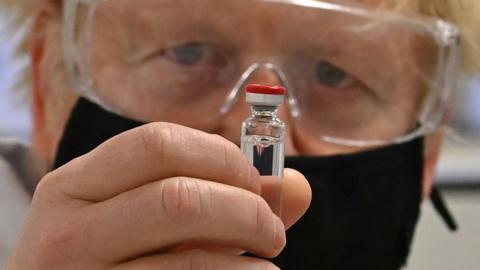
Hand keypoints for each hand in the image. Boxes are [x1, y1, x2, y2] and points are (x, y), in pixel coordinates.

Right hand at [7, 123, 310, 269]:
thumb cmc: (106, 258)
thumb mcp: (141, 220)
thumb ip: (215, 199)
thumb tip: (296, 186)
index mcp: (74, 186)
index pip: (158, 143)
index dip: (221, 157)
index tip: (253, 182)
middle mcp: (66, 230)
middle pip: (177, 197)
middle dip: (244, 208)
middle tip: (271, 229)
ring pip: (189, 258)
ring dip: (248, 257)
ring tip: (267, 264)